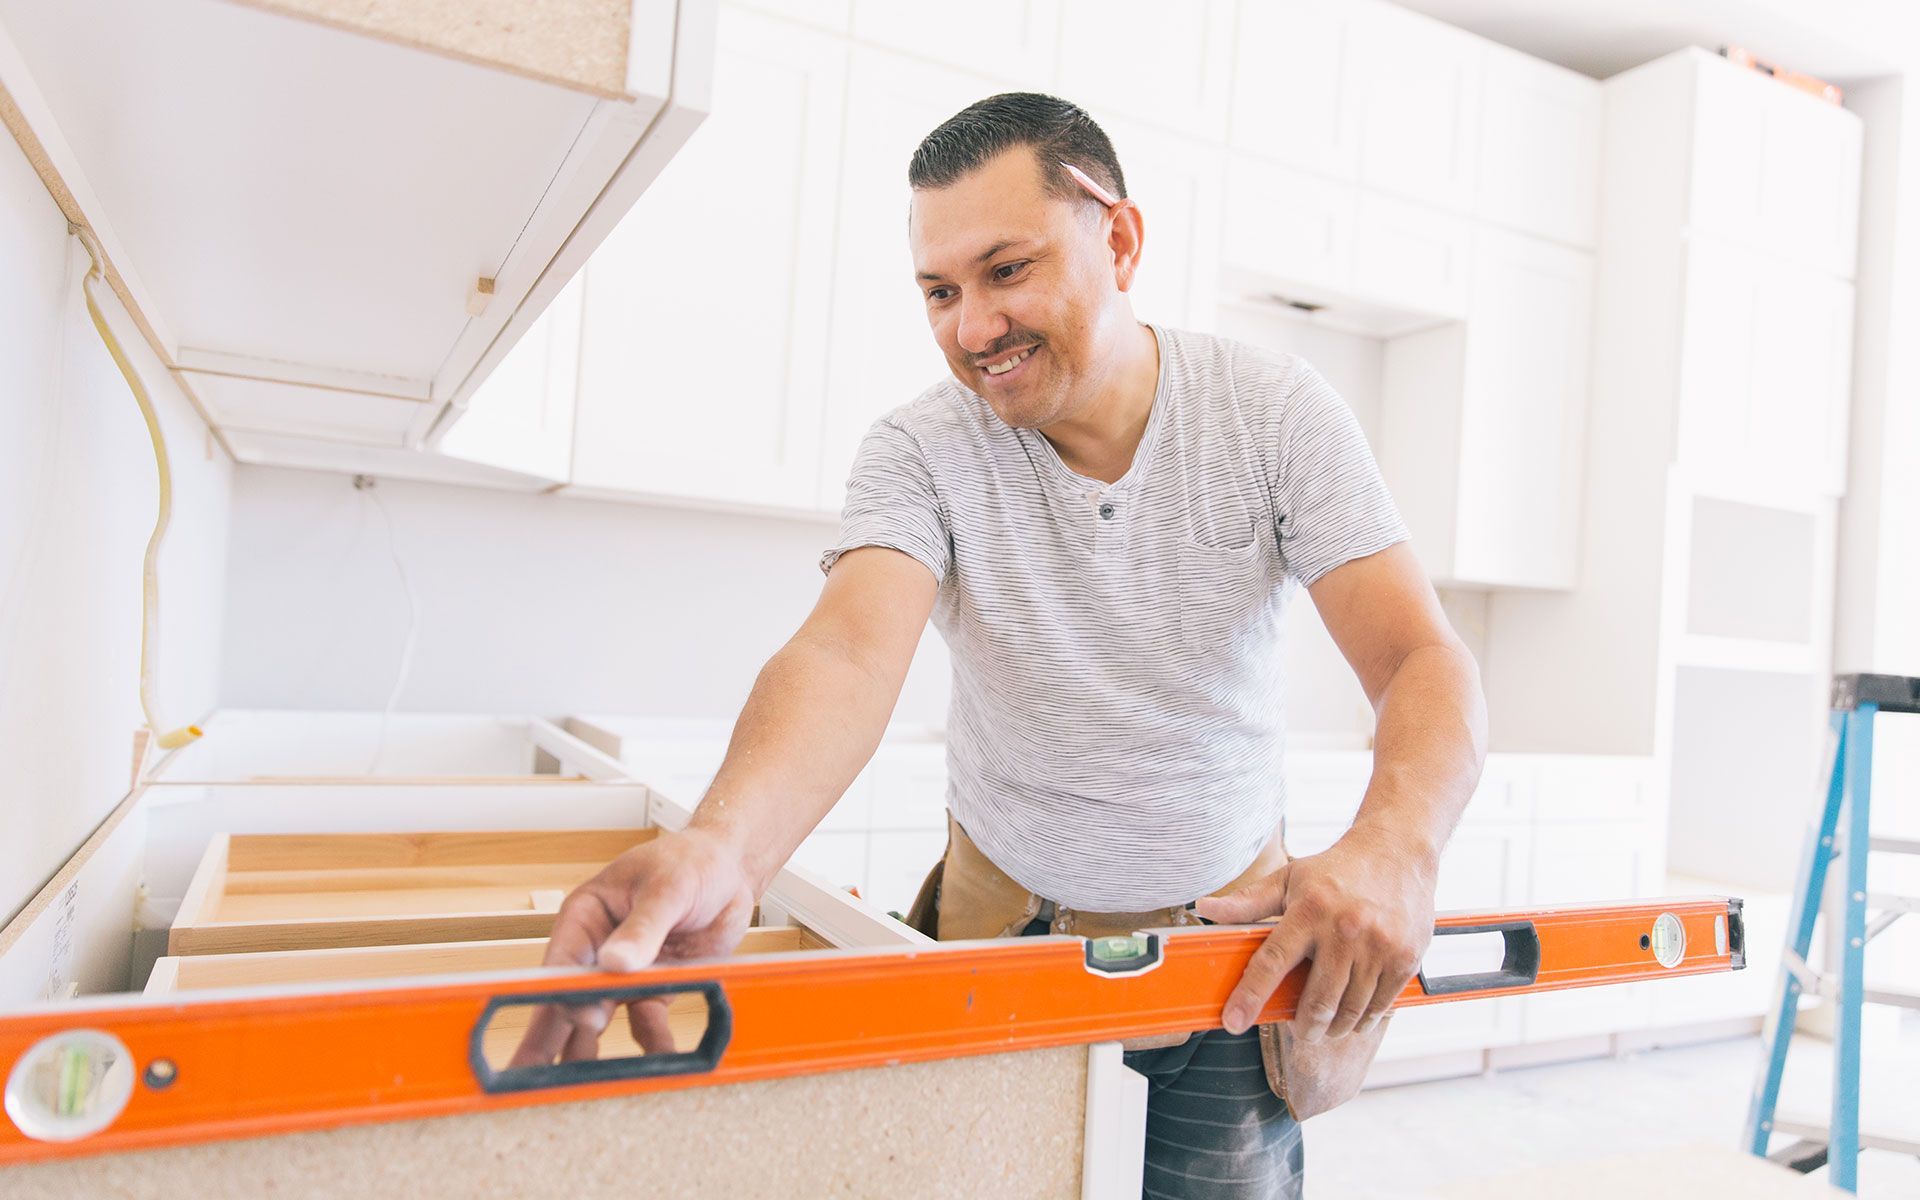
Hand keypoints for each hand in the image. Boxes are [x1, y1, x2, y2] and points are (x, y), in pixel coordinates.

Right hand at [507, 827, 756, 1067]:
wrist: (729, 872)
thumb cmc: (690, 862)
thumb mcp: (668, 888)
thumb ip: (644, 927)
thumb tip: (615, 963)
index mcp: (585, 917)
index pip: (563, 959)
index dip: (564, 990)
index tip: (578, 1018)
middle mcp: (596, 950)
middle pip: (566, 998)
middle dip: (548, 1036)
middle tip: (526, 1077)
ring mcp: (623, 974)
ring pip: (599, 1019)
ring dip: (589, 1052)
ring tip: (575, 1090)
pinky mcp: (654, 989)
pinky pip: (646, 1022)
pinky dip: (651, 1044)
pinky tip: (657, 1063)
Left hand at [1193, 827, 1436, 1040]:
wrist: (1398, 851)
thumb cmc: (1338, 868)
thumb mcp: (1289, 878)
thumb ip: (1247, 901)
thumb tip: (1205, 907)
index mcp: (1310, 910)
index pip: (1272, 962)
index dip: (1249, 996)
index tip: (1233, 1022)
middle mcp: (1345, 930)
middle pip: (1317, 1001)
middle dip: (1303, 1027)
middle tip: (1300, 1031)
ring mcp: (1378, 947)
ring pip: (1349, 1011)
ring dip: (1333, 1028)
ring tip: (1326, 1025)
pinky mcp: (1405, 959)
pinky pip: (1379, 1007)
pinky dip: (1363, 1020)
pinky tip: (1355, 1014)